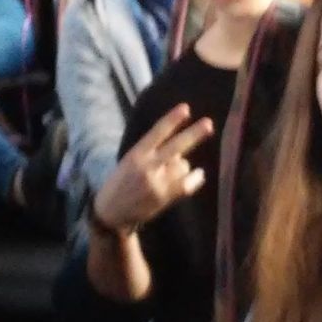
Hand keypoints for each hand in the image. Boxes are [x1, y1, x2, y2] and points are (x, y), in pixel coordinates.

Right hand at [93, 104, 212, 231]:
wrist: (112, 213)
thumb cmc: (121, 183)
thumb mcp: (129, 161)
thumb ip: (150, 152)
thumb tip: (179, 146)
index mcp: (136, 154)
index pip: (157, 132)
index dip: (172, 120)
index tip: (186, 108)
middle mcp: (147, 167)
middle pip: (175, 147)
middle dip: (193, 134)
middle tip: (209, 124)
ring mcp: (157, 183)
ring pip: (183, 165)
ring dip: (183, 166)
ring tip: (171, 172)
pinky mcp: (164, 198)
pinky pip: (188, 183)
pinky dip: (195, 178)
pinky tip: (197, 175)